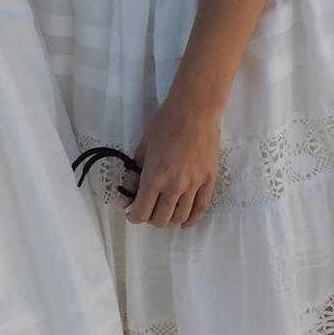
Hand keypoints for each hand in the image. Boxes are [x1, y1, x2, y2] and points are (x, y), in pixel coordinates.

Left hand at [123, 94, 220, 228]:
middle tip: (148, 209)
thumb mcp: (142, 149)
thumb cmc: (165, 124)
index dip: (134, 217)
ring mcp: (194, 185)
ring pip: (180, 216)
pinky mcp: (209, 181)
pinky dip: (191, 220)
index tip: (132, 212)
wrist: (195, 111)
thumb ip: (133, 176)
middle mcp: (174, 187)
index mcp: (154, 178)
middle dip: (150, 218)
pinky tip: (184, 223)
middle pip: (161, 219)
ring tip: (165, 212)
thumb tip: (124, 200)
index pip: (142, 212)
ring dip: (169, 219)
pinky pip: (201, 208)